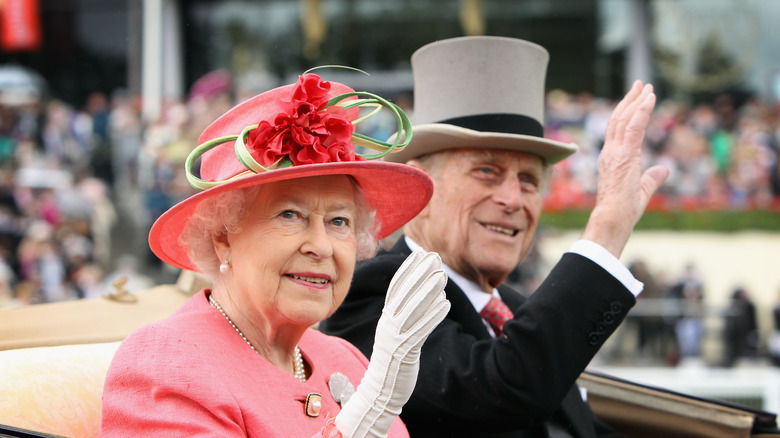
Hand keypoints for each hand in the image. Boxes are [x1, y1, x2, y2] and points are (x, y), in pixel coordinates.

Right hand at [335, 249, 449, 437]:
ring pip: (412, 309)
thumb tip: (420, 295)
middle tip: (434, 257)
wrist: (380, 391)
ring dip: (428, 290)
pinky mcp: (404, 352)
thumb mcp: (396, 334)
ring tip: (442, 275)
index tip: (419, 254)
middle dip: (419, 273)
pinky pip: (420, 330)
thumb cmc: (393, 362)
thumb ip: (405, 316)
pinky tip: (446, 304)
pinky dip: (433, 316)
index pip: (395, 288)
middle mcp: (388, 325)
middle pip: (404, 294)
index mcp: (386, 319)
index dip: (407, 270)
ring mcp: (395, 338)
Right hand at [582, 80, 668, 256]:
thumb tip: (664, 169)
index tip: (636, 99)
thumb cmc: (623, 210)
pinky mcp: (624, 154)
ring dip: (637, 100)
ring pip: (625, 119)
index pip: (618, 130)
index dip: (626, 112)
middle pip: (618, 118)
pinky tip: (649, 98)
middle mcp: (610, 152)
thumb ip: (652, 178)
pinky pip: (633, 127)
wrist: (613, 218)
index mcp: (612, 159)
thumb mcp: (642, 190)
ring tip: (646, 86)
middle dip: (630, 99)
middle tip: (640, 84)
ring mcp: (615, 152)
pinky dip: (642, 110)